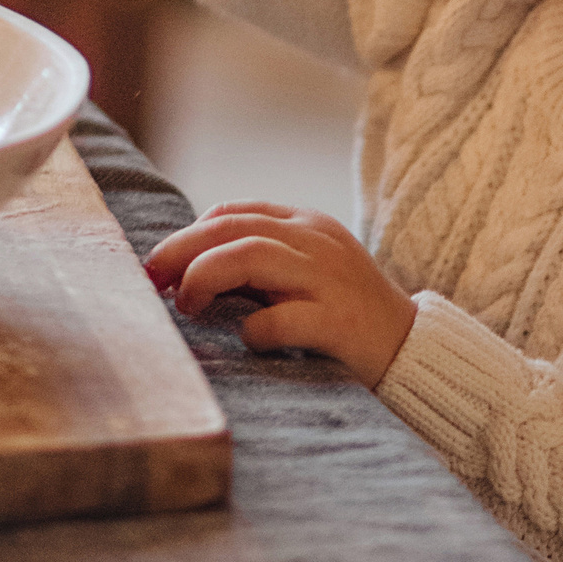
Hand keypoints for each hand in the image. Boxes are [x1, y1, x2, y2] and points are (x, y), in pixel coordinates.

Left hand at [145, 205, 417, 387]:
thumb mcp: (301, 274)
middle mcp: (315, 242)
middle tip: (152, 280)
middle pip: (233, 228)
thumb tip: (181, 275)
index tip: (159, 266)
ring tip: (188, 305)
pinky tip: (247, 339)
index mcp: (306, 226)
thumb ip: (254, 267)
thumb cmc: (343, 315)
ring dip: (206, 277)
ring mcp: (329, 279)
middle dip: (181, 251)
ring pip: (252, 255)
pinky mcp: (339, 322)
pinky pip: (284, 318)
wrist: (410, 349)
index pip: (234, 213)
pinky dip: (255, 328)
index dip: (187, 235)